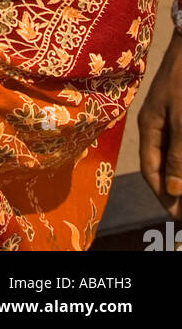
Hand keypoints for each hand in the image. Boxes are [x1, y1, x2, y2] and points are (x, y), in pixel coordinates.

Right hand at [139, 31, 181, 219]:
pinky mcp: (181, 110)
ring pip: (174, 153)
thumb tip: (174, 192)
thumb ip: (179, 156)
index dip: (164, 195)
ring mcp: (170, 117)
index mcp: (149, 127)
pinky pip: (180, 139)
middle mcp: (157, 124)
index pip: (151, 170)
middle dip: (175, 189)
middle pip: (163, 164)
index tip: (178, 217)